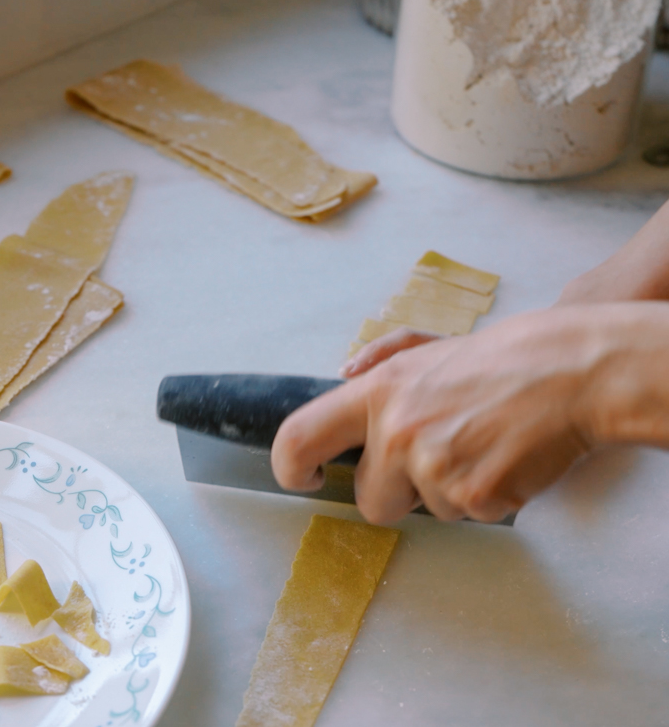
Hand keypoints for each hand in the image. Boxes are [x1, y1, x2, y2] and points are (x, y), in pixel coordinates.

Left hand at [274, 308, 613, 523]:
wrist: (571, 373)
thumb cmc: (500, 359)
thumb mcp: (430, 346)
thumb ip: (381, 358)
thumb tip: (341, 374)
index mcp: (378, 391)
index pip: (300, 437)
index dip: (290, 467)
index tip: (302, 477)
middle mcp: (396, 430)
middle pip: (367, 500)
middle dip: (394, 491)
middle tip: (434, 456)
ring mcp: (433, 466)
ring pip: (421, 510)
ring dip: (444, 492)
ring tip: (477, 447)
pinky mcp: (472, 495)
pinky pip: (465, 515)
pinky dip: (483, 497)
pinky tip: (502, 460)